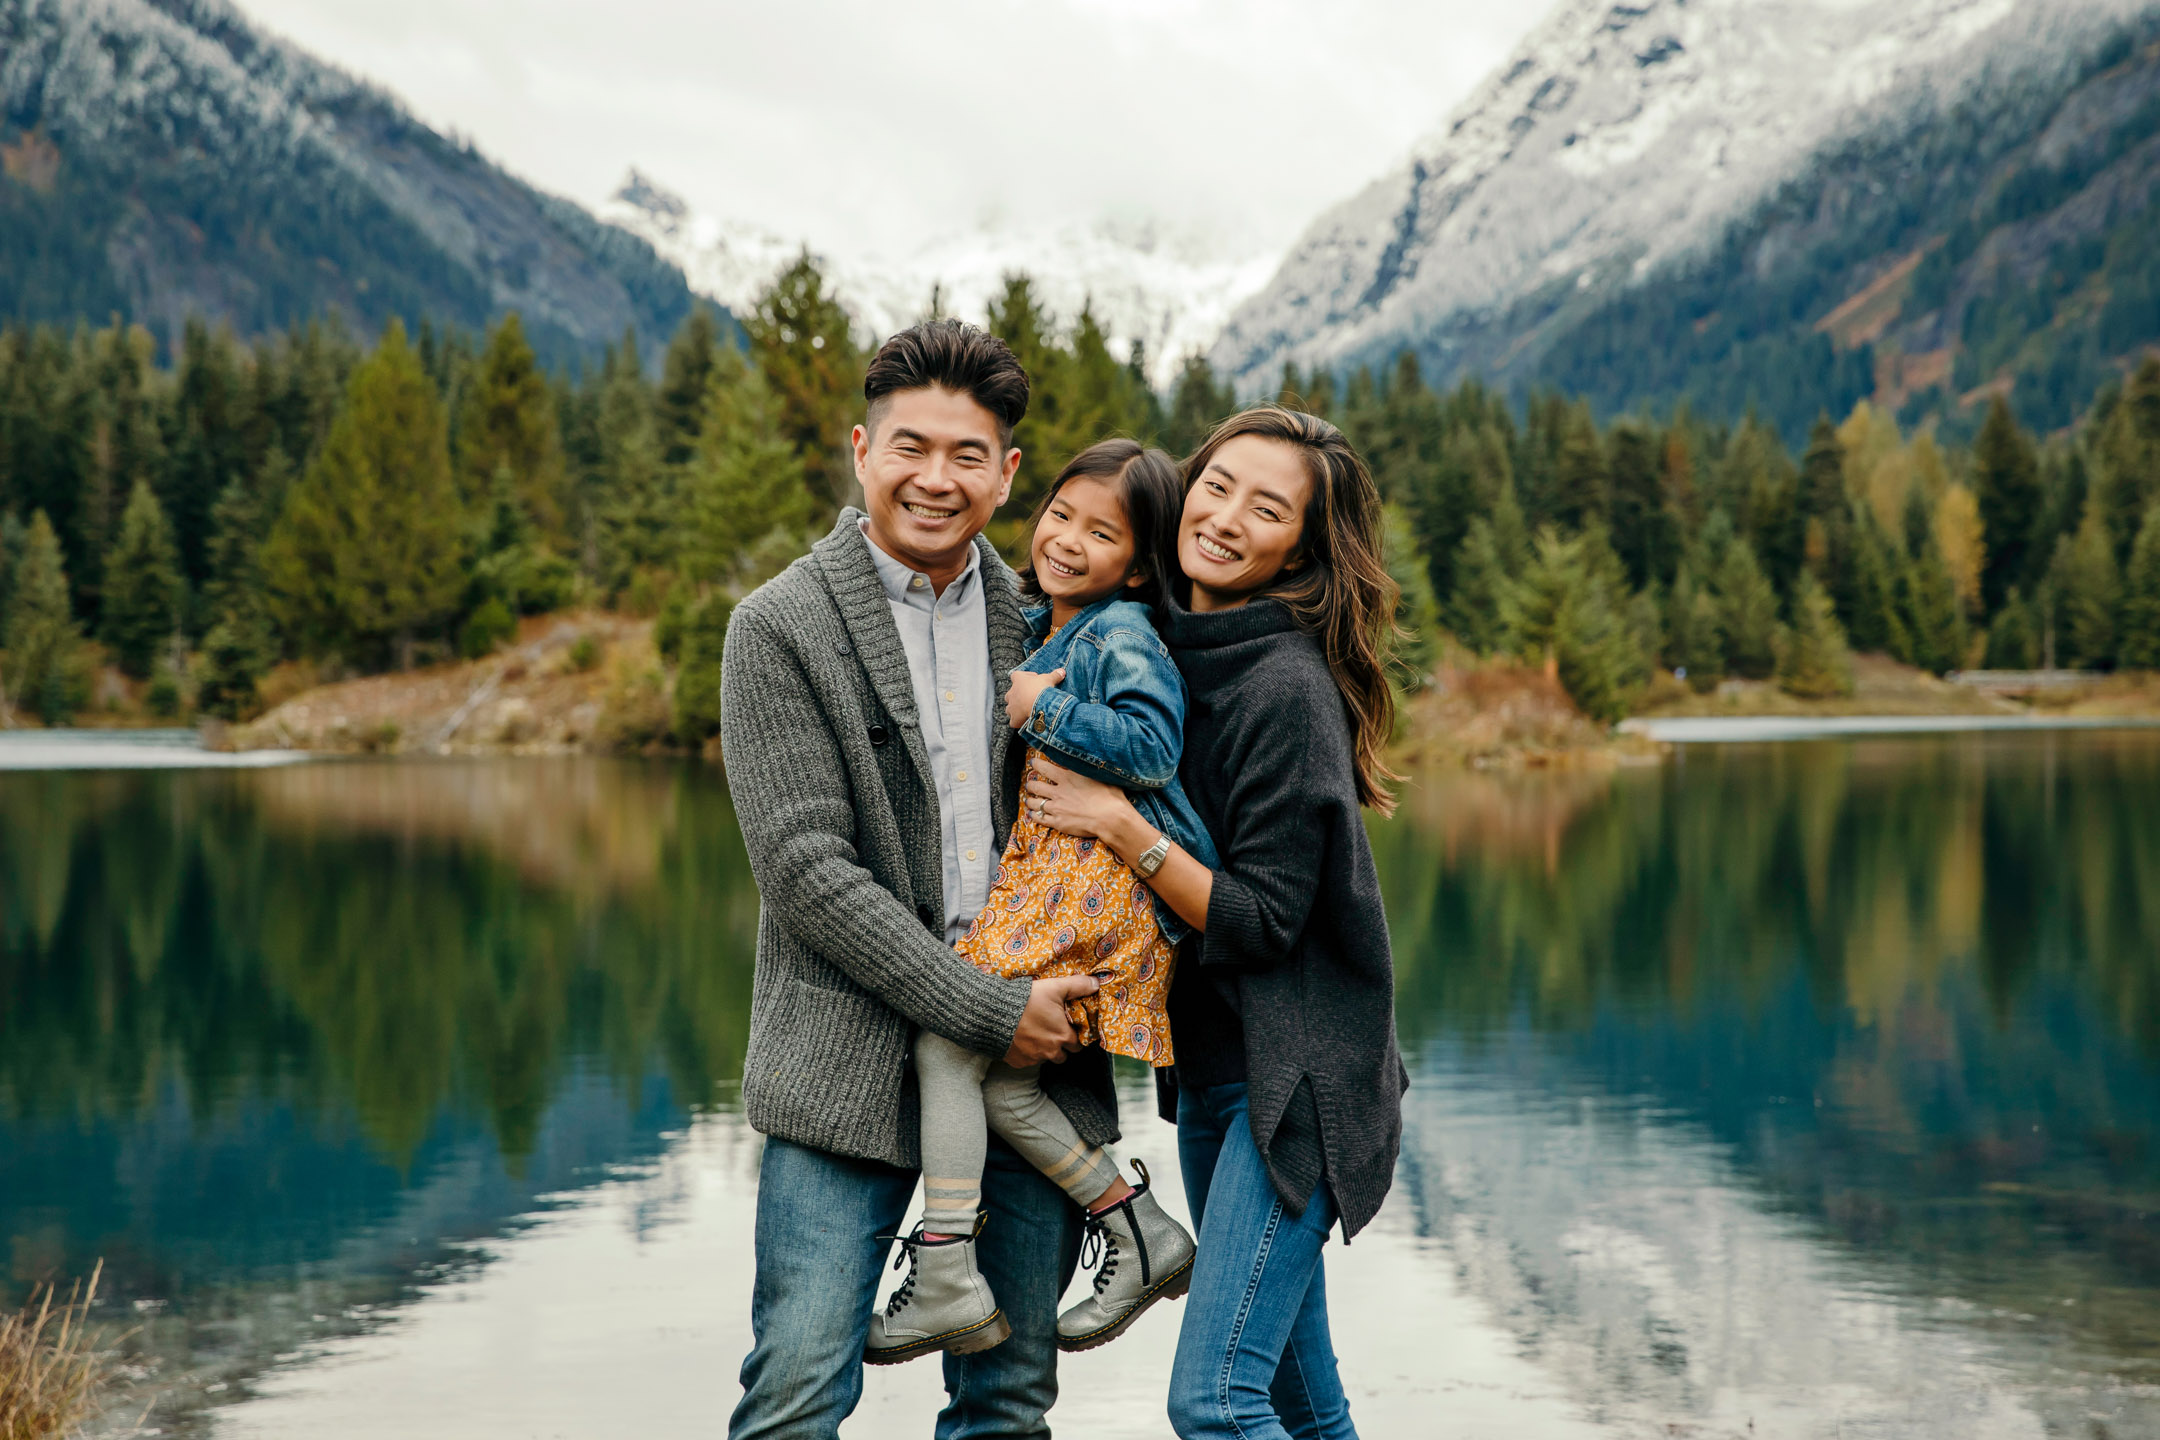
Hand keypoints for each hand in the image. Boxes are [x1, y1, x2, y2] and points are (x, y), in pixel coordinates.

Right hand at [1004, 974, 1098, 1065]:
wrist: (994, 1013)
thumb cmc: (1027, 1000)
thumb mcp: (1055, 987)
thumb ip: (1078, 986)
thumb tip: (1097, 983)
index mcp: (1063, 1036)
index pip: (1078, 1044)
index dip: (1075, 1036)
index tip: (1068, 1028)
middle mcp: (1051, 1051)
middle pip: (1063, 1055)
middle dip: (1061, 1046)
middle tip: (1052, 1030)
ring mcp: (1034, 1058)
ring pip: (1045, 1058)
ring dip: (1044, 1050)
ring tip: (1036, 1034)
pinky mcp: (1018, 1062)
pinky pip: (1028, 1060)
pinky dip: (1027, 1053)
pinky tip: (1021, 1038)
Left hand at [1005, 667, 1064, 728]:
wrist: (1040, 705)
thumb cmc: (1041, 689)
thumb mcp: (1049, 679)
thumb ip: (1054, 675)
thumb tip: (1061, 671)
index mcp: (1018, 680)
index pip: (1016, 675)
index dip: (1024, 677)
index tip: (1034, 680)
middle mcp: (1011, 693)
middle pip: (1011, 693)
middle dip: (1019, 695)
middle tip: (1030, 697)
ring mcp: (1011, 707)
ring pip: (1010, 708)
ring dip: (1017, 709)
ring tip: (1027, 710)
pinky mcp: (1014, 719)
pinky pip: (1014, 721)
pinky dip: (1018, 722)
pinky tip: (1026, 722)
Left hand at [1021, 754, 1140, 841]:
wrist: (1110, 818)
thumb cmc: (1110, 796)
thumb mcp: (1101, 776)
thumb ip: (1090, 770)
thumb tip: (1091, 761)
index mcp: (1068, 778)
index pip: (1045, 767)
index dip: (1036, 764)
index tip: (1033, 763)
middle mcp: (1058, 792)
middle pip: (1036, 786)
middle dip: (1031, 784)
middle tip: (1030, 783)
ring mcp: (1056, 808)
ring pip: (1035, 802)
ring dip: (1029, 800)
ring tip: (1028, 800)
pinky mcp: (1058, 822)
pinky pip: (1040, 818)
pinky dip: (1034, 815)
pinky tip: (1032, 814)